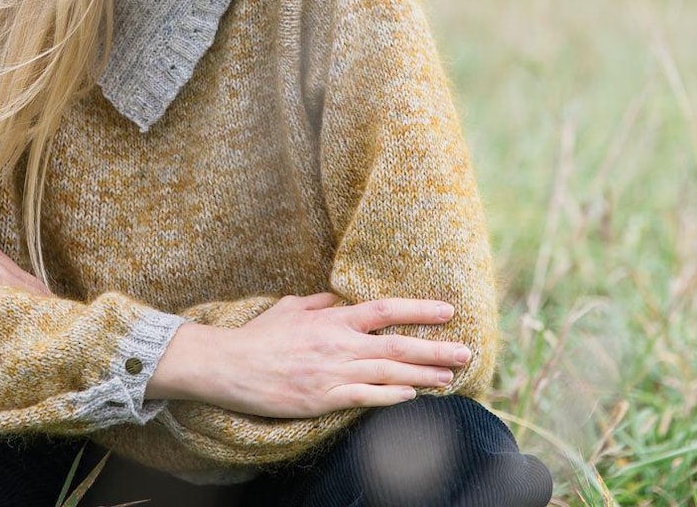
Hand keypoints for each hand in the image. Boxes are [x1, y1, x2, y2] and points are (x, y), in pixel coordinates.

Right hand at [149, 292, 471, 415]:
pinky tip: (413, 396)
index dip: (418, 310)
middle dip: (434, 349)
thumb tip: (339, 298)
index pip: (385, 310)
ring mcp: (333, 372)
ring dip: (423, 375)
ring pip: (388, 371)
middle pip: (397, 344)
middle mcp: (340, 343)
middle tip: (466, 352)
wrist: (231, 365)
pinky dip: (391, 395)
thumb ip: (320, 303)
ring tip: (451, 378)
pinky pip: (365, 397)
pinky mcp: (324, 398)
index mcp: (333, 319)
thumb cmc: (259, 336)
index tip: (447, 312)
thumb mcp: (291, 307)